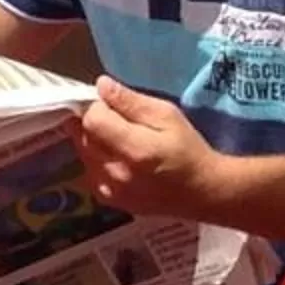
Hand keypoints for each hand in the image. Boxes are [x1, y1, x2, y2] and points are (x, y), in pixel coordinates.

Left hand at [72, 78, 220, 218]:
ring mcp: (109, 190)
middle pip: (83, 136)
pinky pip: (88, 170)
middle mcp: (116, 173)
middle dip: (95, 122)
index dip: (99, 106)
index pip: (92, 120)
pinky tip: (118, 158)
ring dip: (94, 141)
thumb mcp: (167, 115)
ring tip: (120, 140)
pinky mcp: (107, 199)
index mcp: (134, 150)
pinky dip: (96, 160)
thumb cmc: (188, 149)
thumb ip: (131, 101)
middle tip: (118, 121)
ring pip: (82, 153)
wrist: (201, 191)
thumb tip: (101, 85)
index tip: (113, 104)